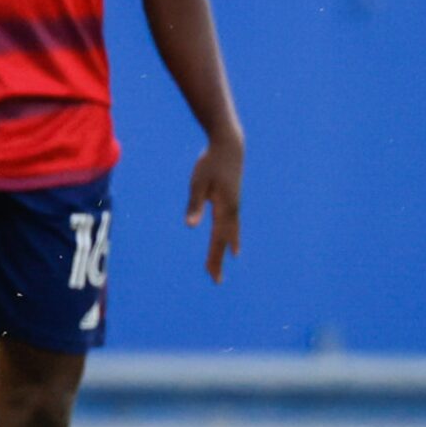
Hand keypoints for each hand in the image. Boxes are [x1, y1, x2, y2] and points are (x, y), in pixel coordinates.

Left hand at [185, 129, 242, 283]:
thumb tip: (191, 226)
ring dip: (225, 248)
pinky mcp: (232, 200)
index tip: (211, 275)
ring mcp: (234, 206)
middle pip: (224, 241)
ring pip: (230, 233)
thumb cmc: (211, 163)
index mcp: (224, 210)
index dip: (214, 259)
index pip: (217, 240)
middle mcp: (232, 211)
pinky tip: (232, 242)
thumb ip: (194, 205)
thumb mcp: (198, 183)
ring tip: (226, 262)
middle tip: (216, 280)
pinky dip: (231, 237)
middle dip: (219, 260)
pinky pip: (232, 225)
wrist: (230, 146)